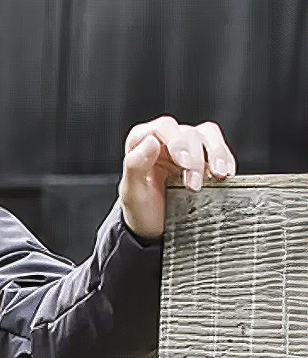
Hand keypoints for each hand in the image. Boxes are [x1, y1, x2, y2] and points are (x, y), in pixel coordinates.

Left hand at [119, 116, 236, 239]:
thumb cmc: (141, 210)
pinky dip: (225, 159)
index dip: (176, 141)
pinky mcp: (203, 157)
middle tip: (194, 184)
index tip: (183, 162)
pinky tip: (225, 175)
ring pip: (208, 135)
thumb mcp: (132, 194)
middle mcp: (165, 140)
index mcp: (142, 141)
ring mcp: (186, 147)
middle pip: (188, 134)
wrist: (155, 230)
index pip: (163, 127)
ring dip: (215, 155)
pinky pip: (220, 148)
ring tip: (217, 176)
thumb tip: (150, 141)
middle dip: (195, 158)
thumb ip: (135, 165)